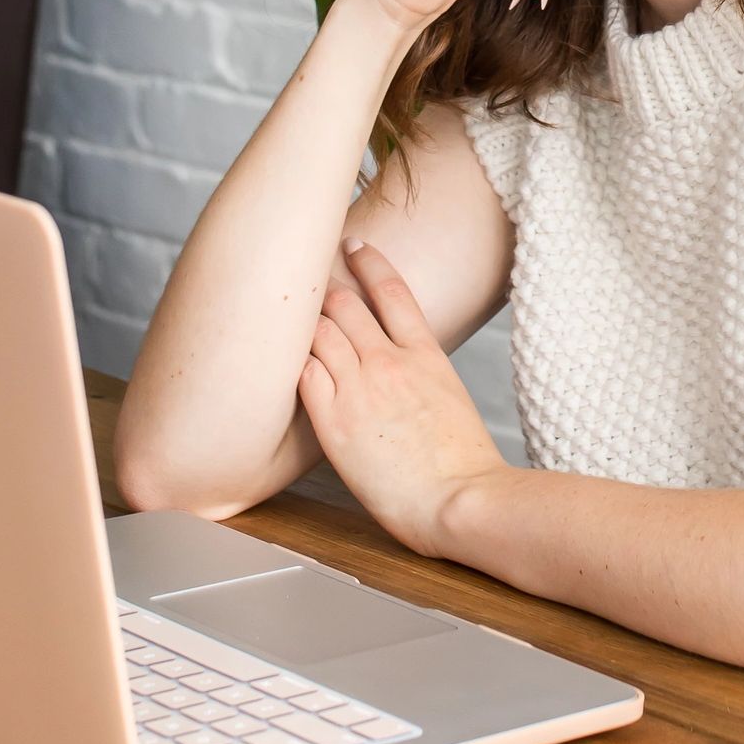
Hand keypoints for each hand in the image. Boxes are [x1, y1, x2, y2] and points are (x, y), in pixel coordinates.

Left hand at [297, 240, 507, 555]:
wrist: (458, 498)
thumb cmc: (463, 464)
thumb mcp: (450, 399)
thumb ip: (420, 374)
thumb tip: (401, 370)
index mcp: (425, 354)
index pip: (391, 289)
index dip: (368, 260)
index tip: (352, 245)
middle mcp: (389, 361)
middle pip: (344, 303)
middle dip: (322, 289)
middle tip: (304, 282)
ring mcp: (360, 388)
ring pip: (317, 333)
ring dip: (301, 324)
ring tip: (282, 320)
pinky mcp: (334, 421)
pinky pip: (302, 375)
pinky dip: (292, 364)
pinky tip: (280, 365)